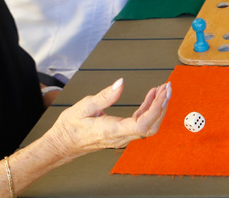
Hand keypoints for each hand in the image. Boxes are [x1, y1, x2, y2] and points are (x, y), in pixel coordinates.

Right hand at [46, 79, 170, 158]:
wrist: (62, 145)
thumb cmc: (69, 128)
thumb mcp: (83, 107)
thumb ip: (104, 96)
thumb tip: (120, 83)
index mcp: (112, 130)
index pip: (142, 125)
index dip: (156, 110)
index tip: (163, 94)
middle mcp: (120, 136)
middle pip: (151, 126)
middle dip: (162, 106)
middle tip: (167, 87)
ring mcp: (122, 136)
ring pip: (148, 125)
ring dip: (157, 107)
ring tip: (162, 89)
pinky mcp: (121, 133)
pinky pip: (140, 122)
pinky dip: (148, 108)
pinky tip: (151, 96)